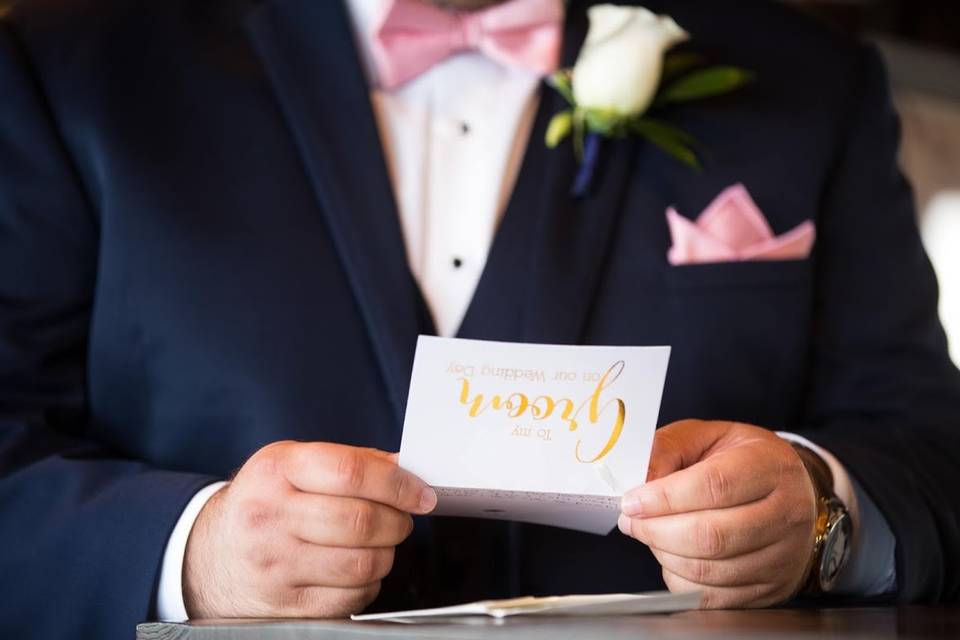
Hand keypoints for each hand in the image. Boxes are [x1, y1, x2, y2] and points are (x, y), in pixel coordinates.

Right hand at [182, 441, 436, 617]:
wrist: (208, 554)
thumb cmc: (262, 503)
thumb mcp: (292, 465)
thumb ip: (350, 462)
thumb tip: (407, 469)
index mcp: (277, 470)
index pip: (351, 472)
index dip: (398, 484)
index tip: (421, 494)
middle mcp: (269, 515)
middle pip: (361, 520)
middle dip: (398, 521)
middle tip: (401, 519)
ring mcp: (274, 563)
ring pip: (362, 563)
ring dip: (386, 554)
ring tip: (379, 544)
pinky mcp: (282, 603)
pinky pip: (350, 597)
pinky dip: (367, 585)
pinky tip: (356, 570)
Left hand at [618, 420, 816, 608]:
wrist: (791, 492)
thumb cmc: (743, 461)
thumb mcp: (707, 436)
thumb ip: (668, 449)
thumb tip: (638, 480)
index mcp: (770, 467)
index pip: (714, 486)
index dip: (664, 497)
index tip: (632, 501)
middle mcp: (786, 514)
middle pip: (711, 535)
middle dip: (656, 530)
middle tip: (631, 521)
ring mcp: (782, 556)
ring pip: (709, 570)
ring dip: (664, 555)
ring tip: (650, 535)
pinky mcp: (769, 588)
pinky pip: (712, 597)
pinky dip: (679, 580)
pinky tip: (671, 557)